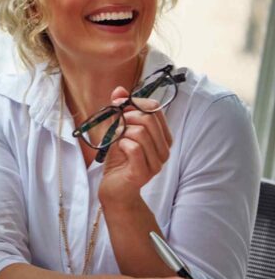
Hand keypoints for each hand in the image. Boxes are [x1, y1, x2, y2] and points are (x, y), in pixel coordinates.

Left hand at [100, 86, 172, 203]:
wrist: (114, 188)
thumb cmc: (119, 159)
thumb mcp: (118, 131)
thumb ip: (120, 111)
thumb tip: (119, 90)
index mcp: (162, 137)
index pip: (155, 108)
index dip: (135, 102)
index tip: (119, 104)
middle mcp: (164, 150)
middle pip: (148, 118)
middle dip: (127, 116)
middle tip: (116, 125)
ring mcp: (156, 163)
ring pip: (140, 132)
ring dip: (122, 132)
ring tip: (117, 140)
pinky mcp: (143, 172)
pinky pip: (134, 148)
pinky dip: (122, 144)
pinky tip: (119, 149)